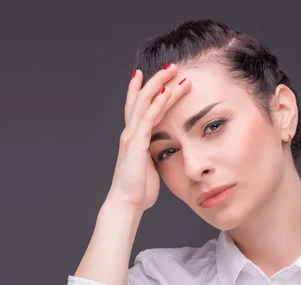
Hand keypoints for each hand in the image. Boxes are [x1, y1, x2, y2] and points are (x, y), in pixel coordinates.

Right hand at [105, 64, 190, 211]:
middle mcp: (130, 133)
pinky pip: (150, 118)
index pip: (136, 108)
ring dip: (160, 84)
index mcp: (133, 138)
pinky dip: (159, 102)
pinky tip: (169, 91)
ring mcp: (132, 136)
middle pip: (140, 98)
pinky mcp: (137, 143)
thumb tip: (161, 154)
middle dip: (155, 80)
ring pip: (145, 102)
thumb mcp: (149, 168)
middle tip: (170, 66)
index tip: (147, 74)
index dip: (140, 90)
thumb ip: (153, 156)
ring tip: (174, 70)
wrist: (127, 203)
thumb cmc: (138, 190)